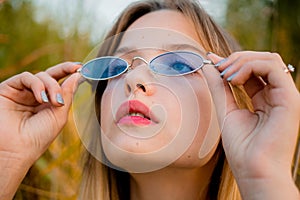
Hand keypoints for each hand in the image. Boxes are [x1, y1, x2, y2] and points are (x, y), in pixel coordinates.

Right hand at [0, 62, 80, 167]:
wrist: (15, 150)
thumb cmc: (38, 137)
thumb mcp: (59, 115)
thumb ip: (67, 94)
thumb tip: (76, 75)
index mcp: (48, 103)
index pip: (60, 83)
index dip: (70, 74)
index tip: (82, 69)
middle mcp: (35, 95)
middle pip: (51, 74)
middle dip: (65, 69)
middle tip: (77, 68)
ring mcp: (22, 92)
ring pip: (41, 76)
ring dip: (52, 86)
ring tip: (55, 102)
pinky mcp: (8, 89)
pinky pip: (26, 77)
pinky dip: (37, 85)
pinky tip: (41, 99)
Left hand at [203, 51, 299, 198]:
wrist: (254, 171)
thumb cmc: (242, 148)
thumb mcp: (225, 110)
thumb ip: (219, 87)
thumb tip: (209, 63)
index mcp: (265, 99)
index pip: (252, 70)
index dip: (232, 63)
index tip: (211, 62)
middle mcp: (277, 95)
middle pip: (261, 60)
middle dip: (236, 59)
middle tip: (217, 67)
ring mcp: (285, 96)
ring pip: (269, 59)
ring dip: (242, 60)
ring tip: (225, 74)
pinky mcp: (289, 98)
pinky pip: (274, 68)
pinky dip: (250, 66)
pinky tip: (234, 79)